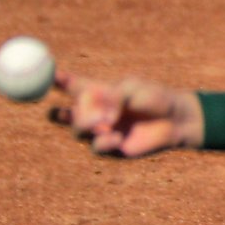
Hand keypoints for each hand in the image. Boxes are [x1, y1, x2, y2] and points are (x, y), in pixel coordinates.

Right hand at [49, 69, 203, 156]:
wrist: (176, 119)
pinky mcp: (110, 148)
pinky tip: (118, 137)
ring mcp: (100, 130)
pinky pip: (96, 147)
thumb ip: (115, 98)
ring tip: (105, 121)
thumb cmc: (156, 97)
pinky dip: (104, 141)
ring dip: (87, 125)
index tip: (48, 77)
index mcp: (99, 91)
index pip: (72, 86)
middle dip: (60, 112)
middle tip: (66, 110)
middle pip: (64, 113)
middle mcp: (94, 111)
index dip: (57, 82)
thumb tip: (102, 117)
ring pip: (77, 130)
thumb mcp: (134, 90)